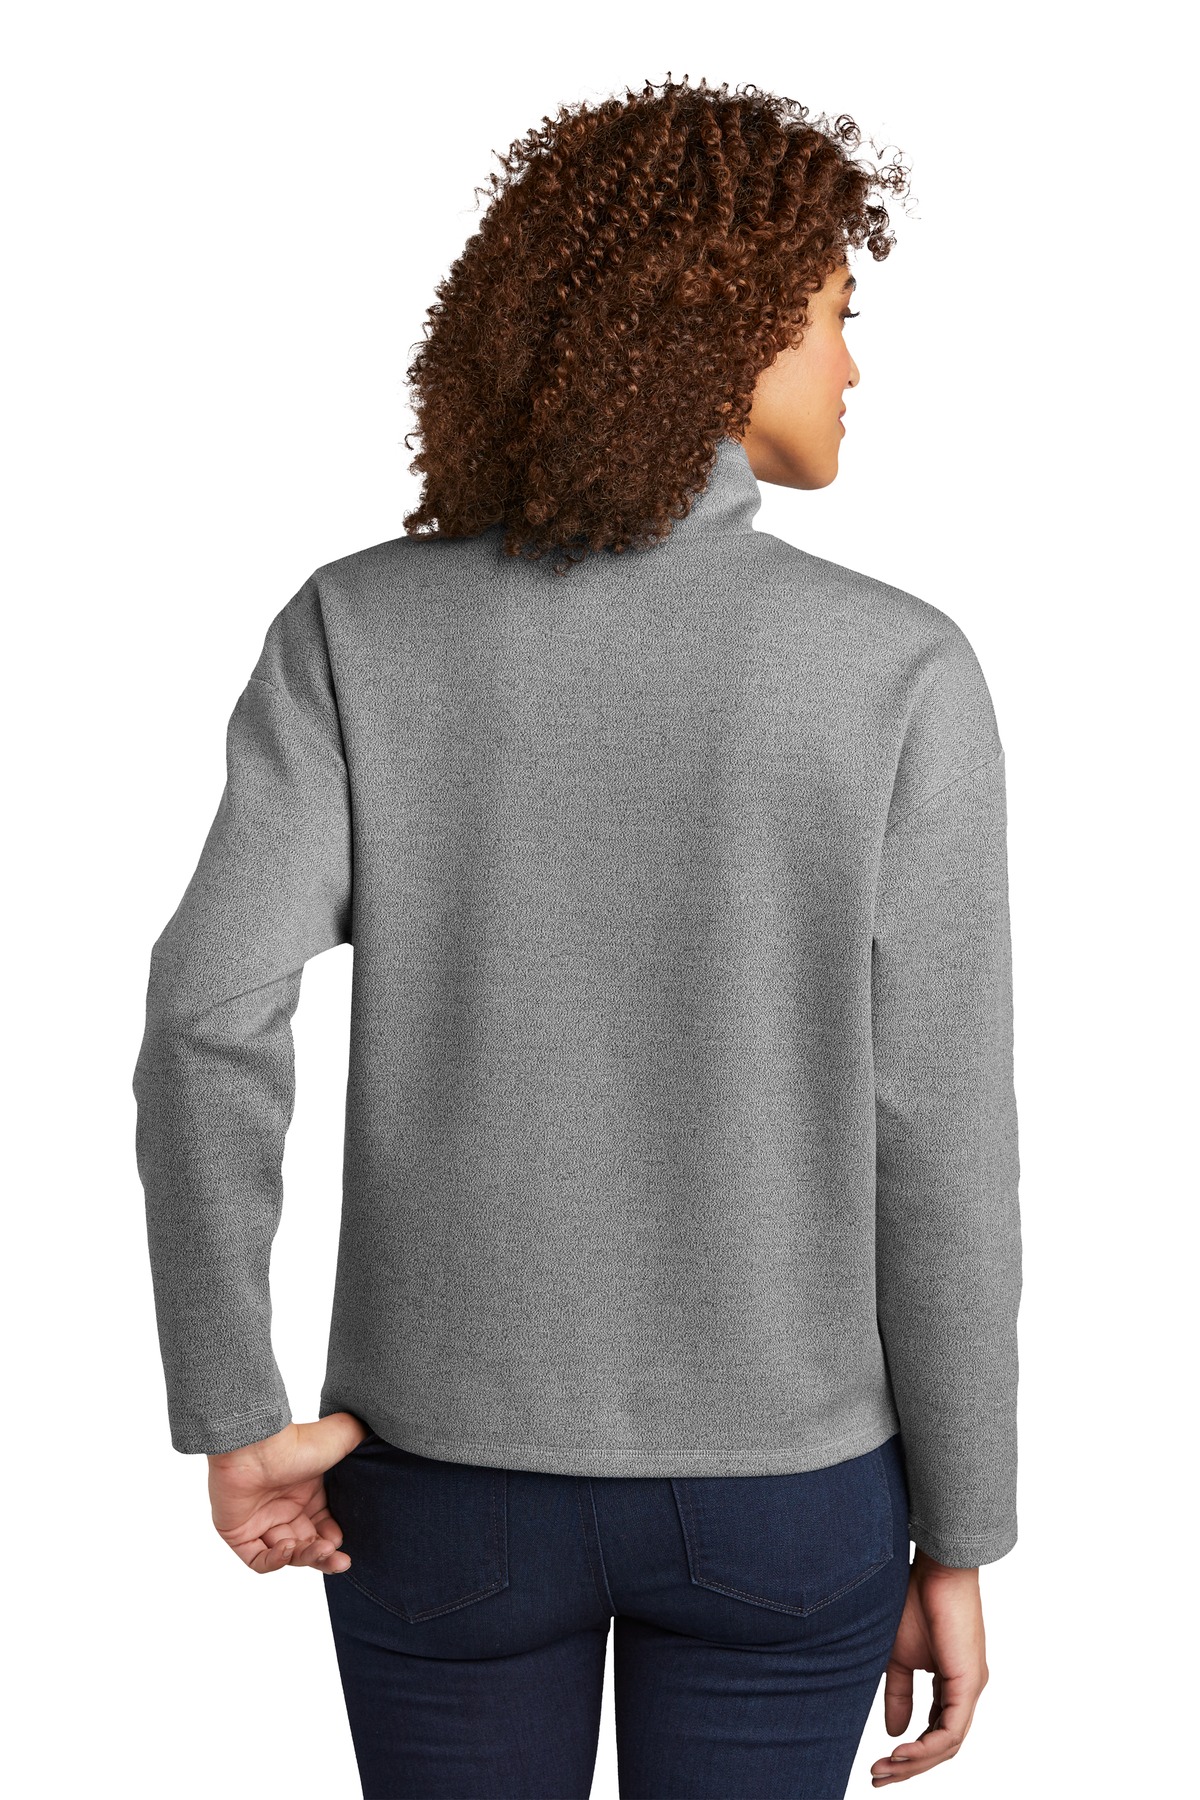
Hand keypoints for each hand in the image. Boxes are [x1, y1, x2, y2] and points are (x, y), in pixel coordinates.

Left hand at [206, 1411, 369, 1574]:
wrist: (257, 1445)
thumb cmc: (297, 1442)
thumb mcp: (343, 1437)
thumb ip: (364, 1442)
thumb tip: (384, 1445)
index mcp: (308, 1492)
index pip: (324, 1527)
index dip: (334, 1539)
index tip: (341, 1542)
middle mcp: (286, 1508)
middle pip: (308, 1545)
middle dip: (325, 1556)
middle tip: (339, 1561)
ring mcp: (262, 1522)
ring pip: (288, 1555)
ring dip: (305, 1557)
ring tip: (317, 1548)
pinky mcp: (239, 1534)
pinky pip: (259, 1561)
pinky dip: (275, 1562)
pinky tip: (288, 1549)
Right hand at [870, 1549, 988, 1784]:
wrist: (934, 1569)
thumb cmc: (915, 1601)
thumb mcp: (898, 1656)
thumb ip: (899, 1693)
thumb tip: (895, 1732)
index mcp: (952, 1685)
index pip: (935, 1733)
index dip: (909, 1754)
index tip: (879, 1765)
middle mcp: (966, 1692)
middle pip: (942, 1746)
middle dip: (909, 1768)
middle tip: (878, 1778)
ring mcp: (971, 1689)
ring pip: (948, 1744)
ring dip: (916, 1762)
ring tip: (886, 1768)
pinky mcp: (969, 1682)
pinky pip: (952, 1730)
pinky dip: (928, 1746)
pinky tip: (904, 1752)